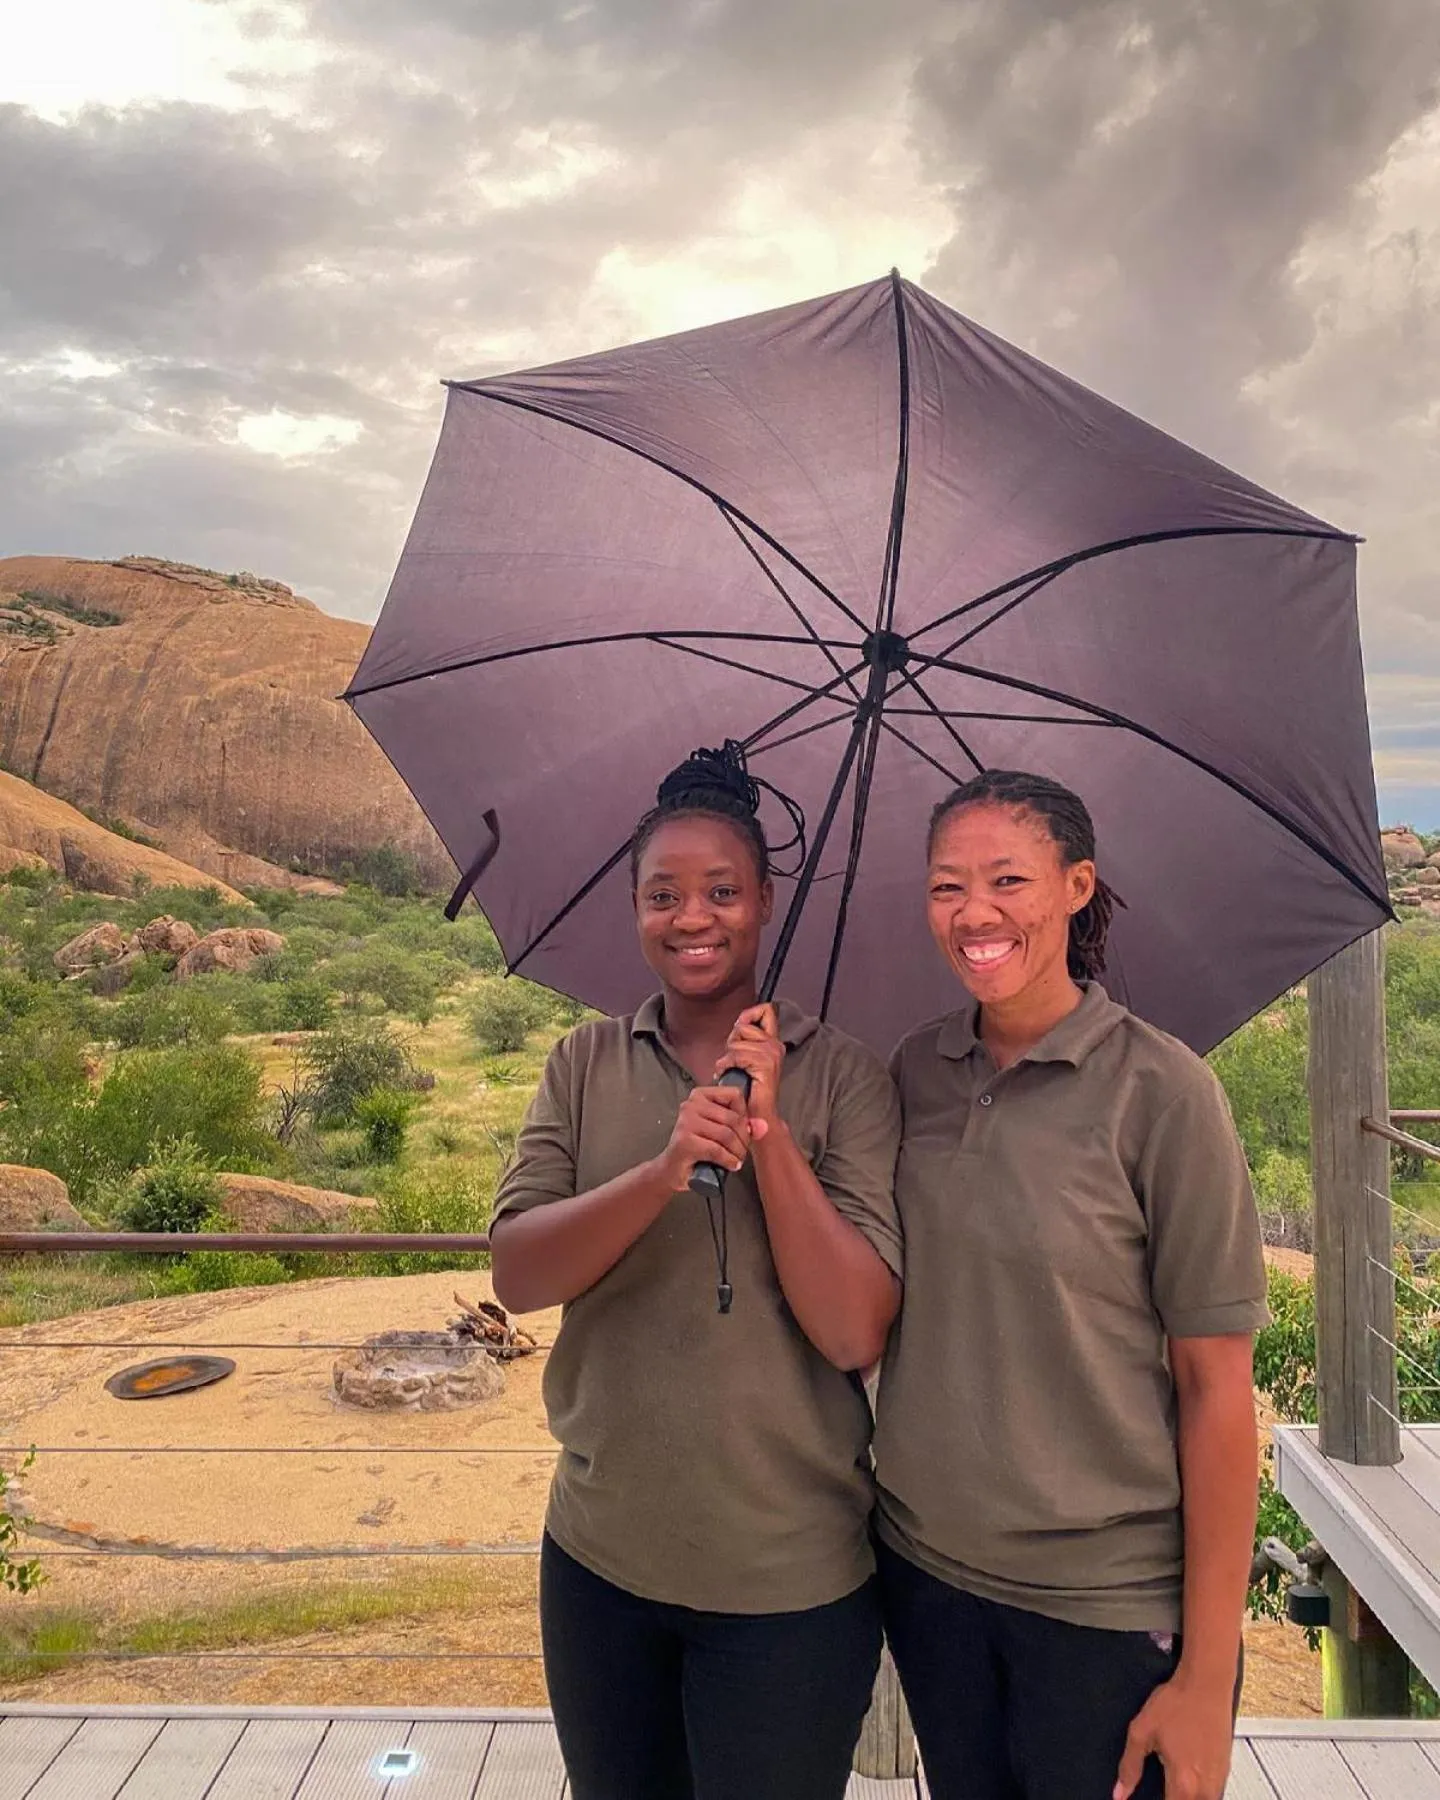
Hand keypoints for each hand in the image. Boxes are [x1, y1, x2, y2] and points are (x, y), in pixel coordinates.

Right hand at [654, 1085, 753, 1191]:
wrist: (672, 1169)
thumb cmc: (697, 1147)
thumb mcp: (718, 1129)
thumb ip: (740, 1123)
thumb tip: (762, 1126)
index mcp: (700, 1096)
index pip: (734, 1094)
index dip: (745, 1114)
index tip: (744, 1130)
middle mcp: (691, 1105)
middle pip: (732, 1118)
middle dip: (743, 1138)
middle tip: (742, 1150)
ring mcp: (686, 1123)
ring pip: (726, 1134)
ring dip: (737, 1151)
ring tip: (737, 1159)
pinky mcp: (685, 1142)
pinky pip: (717, 1149)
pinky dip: (728, 1160)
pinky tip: (731, 1165)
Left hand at [715, 1004, 785, 1131]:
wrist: (758, 1114)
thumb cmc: (748, 1088)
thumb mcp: (747, 1057)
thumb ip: (746, 1039)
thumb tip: (739, 1022)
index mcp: (773, 1042)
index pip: (766, 1010)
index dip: (749, 1014)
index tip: (740, 1029)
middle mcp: (776, 1045)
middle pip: (743, 1026)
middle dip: (732, 1042)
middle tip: (734, 1061)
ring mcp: (772, 1054)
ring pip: (736, 1043)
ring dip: (727, 1058)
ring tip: (732, 1070)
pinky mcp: (765, 1064)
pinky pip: (736, 1056)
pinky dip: (725, 1066)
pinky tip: (726, 1075)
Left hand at [1113, 1672, 1232, 1799]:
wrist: (1206, 1683)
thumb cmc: (1178, 1702)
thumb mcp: (1142, 1732)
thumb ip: (1129, 1767)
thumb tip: (1120, 1792)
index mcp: (1183, 1783)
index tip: (1145, 1797)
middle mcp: (1205, 1788)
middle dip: (1171, 1799)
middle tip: (1160, 1787)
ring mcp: (1218, 1780)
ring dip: (1185, 1797)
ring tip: (1170, 1784)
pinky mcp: (1225, 1770)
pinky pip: (1212, 1795)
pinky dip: (1198, 1793)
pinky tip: (1187, 1779)